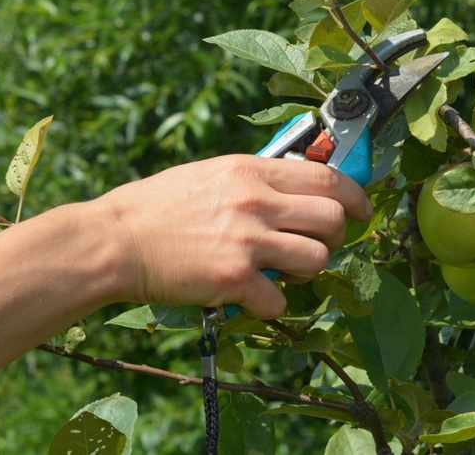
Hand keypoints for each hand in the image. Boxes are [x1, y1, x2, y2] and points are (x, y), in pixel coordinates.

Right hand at [90, 155, 371, 317]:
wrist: (114, 241)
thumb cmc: (156, 207)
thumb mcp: (209, 174)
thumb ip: (253, 180)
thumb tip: (292, 187)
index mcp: (250, 171)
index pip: (327, 177)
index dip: (354, 196)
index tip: (360, 209)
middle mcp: (255, 201)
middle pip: (333, 218)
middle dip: (333, 237)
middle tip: (311, 246)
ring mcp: (247, 240)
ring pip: (317, 259)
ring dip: (305, 271)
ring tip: (279, 272)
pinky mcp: (233, 279)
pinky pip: (280, 300)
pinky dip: (269, 304)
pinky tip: (248, 296)